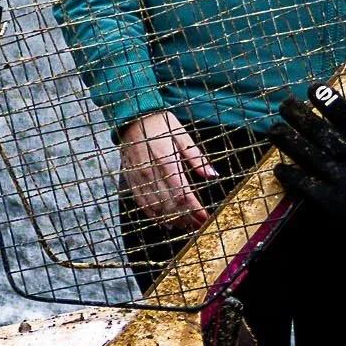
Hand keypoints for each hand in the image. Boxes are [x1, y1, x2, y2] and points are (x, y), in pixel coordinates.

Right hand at [118, 110, 216, 231]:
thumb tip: (213, 175)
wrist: (133, 118)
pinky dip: (154, 216)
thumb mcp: (183, 136)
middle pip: (170, 206)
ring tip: (186, 227)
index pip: (183, 195)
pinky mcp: (131, 181)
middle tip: (199, 226)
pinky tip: (165, 222)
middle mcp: (151, 173)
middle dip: (186, 219)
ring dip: (172, 220)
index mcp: (166, 161)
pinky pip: (142, 204)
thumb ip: (197, 158)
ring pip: (155, 208)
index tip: (206, 218)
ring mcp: (139, 179)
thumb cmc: (162, 125)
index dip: (195, 210)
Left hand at [270, 84, 345, 256]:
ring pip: (309, 154)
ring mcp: (342, 179)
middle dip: (301, 116)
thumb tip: (342, 129)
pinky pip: (304, 183)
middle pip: (323, 132)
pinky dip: (290, 175)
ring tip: (274, 129)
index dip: (329, 101)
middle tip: (284, 105)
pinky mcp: (331, 201)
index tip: (312, 89)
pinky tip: (279, 168)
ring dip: (289, 140)